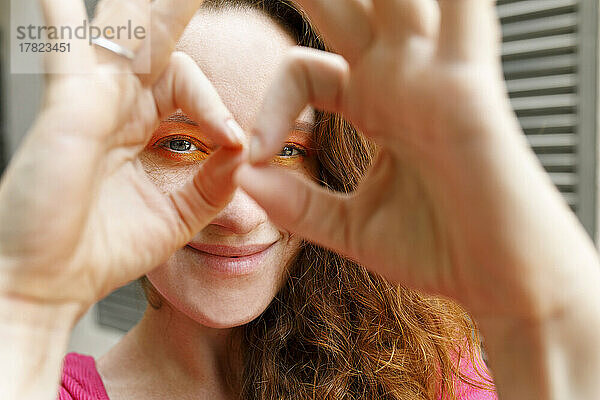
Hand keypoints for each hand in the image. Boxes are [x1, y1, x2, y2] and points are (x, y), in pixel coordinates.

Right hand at [0, 0, 244, 308]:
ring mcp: (90, 98)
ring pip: (125, 31)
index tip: (232, 142)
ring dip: (152, 6)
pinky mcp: (67, 106)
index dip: (216, 105)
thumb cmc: (104, 249)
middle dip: (177, 7)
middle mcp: (116, 103)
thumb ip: (215, 183)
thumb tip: (243, 149)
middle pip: (154, 38)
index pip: (186, 81)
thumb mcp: (179, 215)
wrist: (51, 281)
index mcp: (142, 124)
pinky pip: (66, 49)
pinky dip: (62, 17)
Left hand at [235, 0, 598, 318]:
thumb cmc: (439, 250)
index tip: (256, 149)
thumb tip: (243, 179)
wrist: (499, 280)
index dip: (271, 103)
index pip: (304, 71)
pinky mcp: (467, 87)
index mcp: (376, 104)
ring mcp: (435, 76)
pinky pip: (463, 14)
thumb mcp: (349, 229)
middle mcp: (403, 79)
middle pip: (345, 6)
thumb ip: (296, 203)